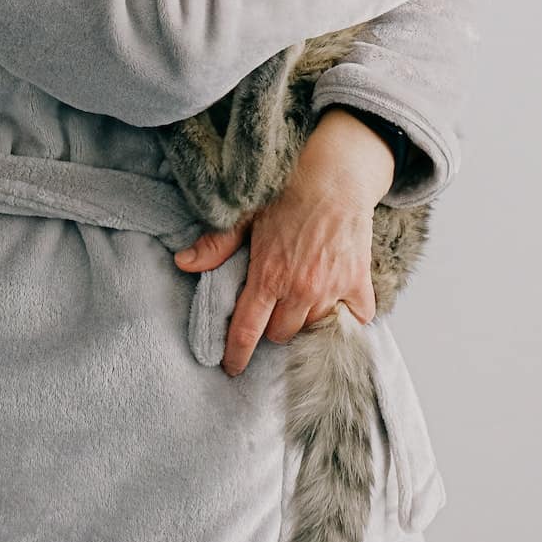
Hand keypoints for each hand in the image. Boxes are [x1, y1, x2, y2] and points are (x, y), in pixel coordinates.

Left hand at [173, 120, 385, 376]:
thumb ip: (216, 245)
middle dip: (273, 325)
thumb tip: (183, 263)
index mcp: (268, 275)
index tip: (231, 368)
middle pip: (281, 334)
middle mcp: (300, 289)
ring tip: (302, 298)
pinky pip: (356, 319)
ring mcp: (332, 289)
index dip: (236, 354)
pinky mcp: (358, 283)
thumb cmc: (288, 191)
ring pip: (313, 327)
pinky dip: (348, 316)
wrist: (336, 173)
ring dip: (305, 319)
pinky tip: (338, 302)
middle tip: (274, 305)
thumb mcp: (246, 215)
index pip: (246, 330)